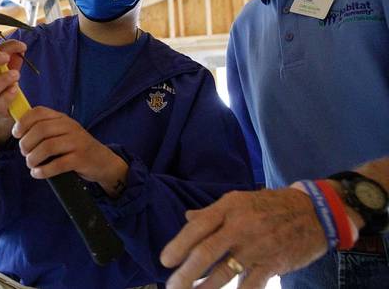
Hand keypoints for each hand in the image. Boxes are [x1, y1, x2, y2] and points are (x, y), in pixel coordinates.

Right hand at [0, 39, 26, 143]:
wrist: (4, 113)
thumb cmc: (4, 87)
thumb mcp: (8, 69)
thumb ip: (13, 57)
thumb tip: (21, 46)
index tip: (15, 46)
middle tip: (7, 58)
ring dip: (2, 80)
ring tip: (16, 74)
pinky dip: (8, 96)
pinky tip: (16, 89)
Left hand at [12, 106, 127, 195]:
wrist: (103, 161)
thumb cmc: (76, 148)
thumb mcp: (62, 133)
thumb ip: (45, 129)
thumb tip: (18, 131)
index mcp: (62, 118)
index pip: (39, 112)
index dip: (23, 122)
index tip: (16, 134)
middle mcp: (70, 127)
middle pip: (40, 130)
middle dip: (26, 143)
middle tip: (24, 153)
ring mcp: (77, 142)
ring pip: (47, 147)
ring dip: (33, 158)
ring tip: (31, 164)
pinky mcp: (81, 159)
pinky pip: (57, 164)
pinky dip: (43, 171)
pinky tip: (37, 173)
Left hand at [160, 188, 326, 288]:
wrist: (314, 213)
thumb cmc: (271, 206)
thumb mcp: (239, 200)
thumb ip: (212, 213)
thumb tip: (187, 217)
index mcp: (229, 208)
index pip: (198, 227)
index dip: (179, 244)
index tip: (165, 261)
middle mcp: (240, 227)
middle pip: (206, 253)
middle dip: (186, 273)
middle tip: (171, 286)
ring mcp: (256, 247)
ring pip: (224, 273)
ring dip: (205, 288)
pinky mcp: (272, 264)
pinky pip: (250, 286)